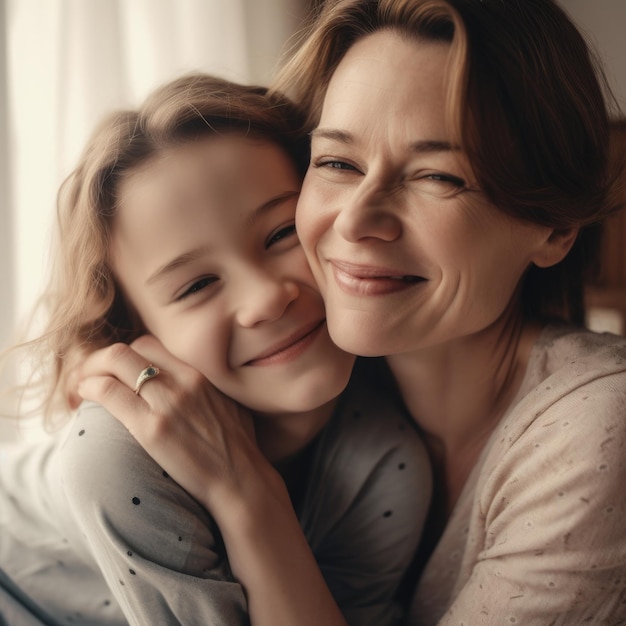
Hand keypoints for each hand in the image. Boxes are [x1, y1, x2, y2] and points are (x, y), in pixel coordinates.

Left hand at [75, 335, 271, 515]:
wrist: (241, 481)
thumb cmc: (237, 449)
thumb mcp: (227, 405)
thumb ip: (204, 390)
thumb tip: (187, 388)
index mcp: (200, 374)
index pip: (150, 345)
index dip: (125, 355)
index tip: (114, 372)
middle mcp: (184, 381)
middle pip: (129, 349)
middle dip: (102, 359)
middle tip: (89, 376)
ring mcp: (168, 403)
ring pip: (114, 362)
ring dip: (89, 370)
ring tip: (80, 388)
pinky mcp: (152, 429)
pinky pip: (109, 393)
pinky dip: (89, 388)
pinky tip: (83, 397)